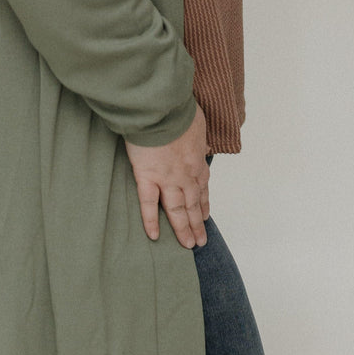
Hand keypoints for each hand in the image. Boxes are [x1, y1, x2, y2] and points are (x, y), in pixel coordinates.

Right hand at [124, 105, 209, 248]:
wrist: (161, 109)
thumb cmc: (178, 112)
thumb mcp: (199, 124)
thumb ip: (200, 139)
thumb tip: (204, 146)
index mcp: (197, 161)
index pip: (203, 188)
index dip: (204, 204)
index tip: (206, 217)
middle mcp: (186, 175)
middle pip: (193, 204)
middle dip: (197, 224)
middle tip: (199, 242)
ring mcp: (167, 178)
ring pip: (176, 209)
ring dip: (182, 228)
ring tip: (186, 245)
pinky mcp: (147, 176)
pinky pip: (149, 203)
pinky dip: (151, 220)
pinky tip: (154, 236)